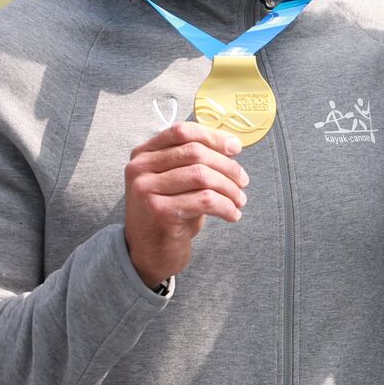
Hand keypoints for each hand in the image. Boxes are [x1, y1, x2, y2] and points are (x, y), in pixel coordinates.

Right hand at [124, 122, 248, 287]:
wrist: (149, 253)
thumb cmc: (169, 214)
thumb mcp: (177, 181)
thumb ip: (194, 160)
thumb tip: (231, 144)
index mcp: (144, 153)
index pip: (182, 131)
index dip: (213, 137)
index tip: (236, 148)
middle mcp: (140, 168)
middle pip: (195, 152)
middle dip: (227, 166)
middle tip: (243, 181)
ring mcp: (146, 189)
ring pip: (202, 176)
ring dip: (229, 188)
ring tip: (239, 200)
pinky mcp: (159, 210)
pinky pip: (204, 200)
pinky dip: (226, 206)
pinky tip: (232, 214)